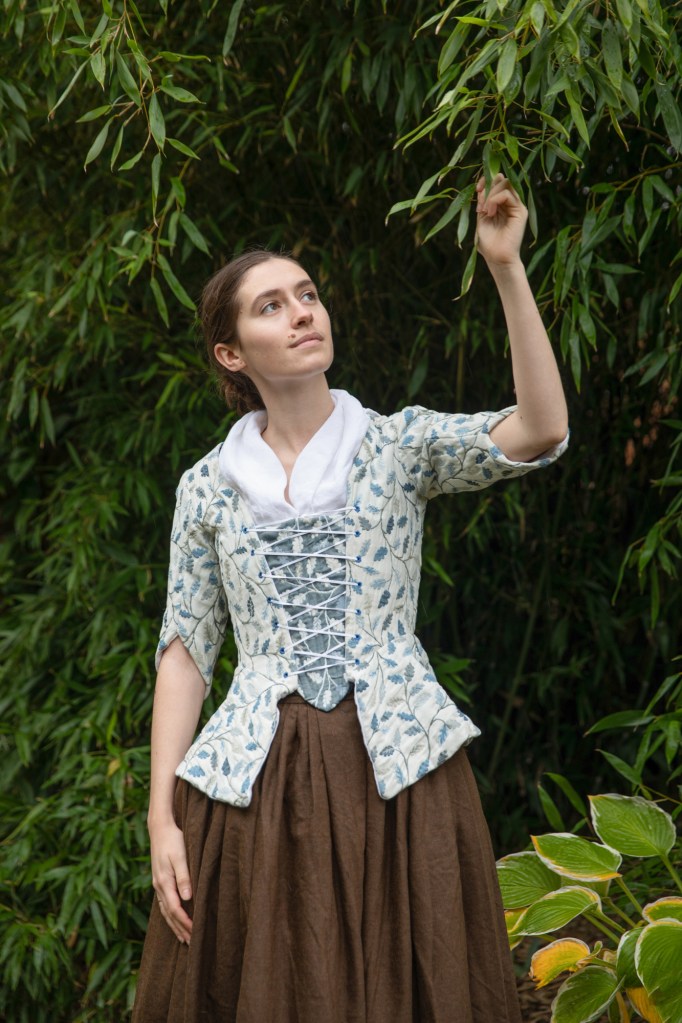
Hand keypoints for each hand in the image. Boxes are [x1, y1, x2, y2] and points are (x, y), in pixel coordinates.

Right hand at [149, 819, 192, 943]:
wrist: (160, 828)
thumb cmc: (173, 840)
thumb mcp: (181, 856)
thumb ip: (184, 877)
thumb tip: (188, 898)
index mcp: (164, 882)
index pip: (175, 909)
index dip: (185, 922)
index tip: (195, 932)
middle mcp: (159, 886)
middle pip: (169, 914)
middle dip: (180, 929)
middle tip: (192, 944)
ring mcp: (158, 884)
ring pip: (165, 911)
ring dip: (174, 925)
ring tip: (184, 938)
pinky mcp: (159, 880)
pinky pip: (164, 904)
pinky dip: (169, 915)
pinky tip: (174, 918)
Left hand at [475, 173, 527, 268]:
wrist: (497, 258)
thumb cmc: (488, 243)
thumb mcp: (481, 219)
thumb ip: (483, 203)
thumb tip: (482, 188)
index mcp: (500, 204)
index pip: (496, 181)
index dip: (486, 180)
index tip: (477, 189)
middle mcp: (509, 203)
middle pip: (502, 179)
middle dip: (487, 187)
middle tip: (480, 205)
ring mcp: (516, 206)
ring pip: (505, 183)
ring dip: (490, 195)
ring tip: (485, 211)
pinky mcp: (521, 210)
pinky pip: (508, 194)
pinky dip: (495, 199)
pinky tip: (490, 212)